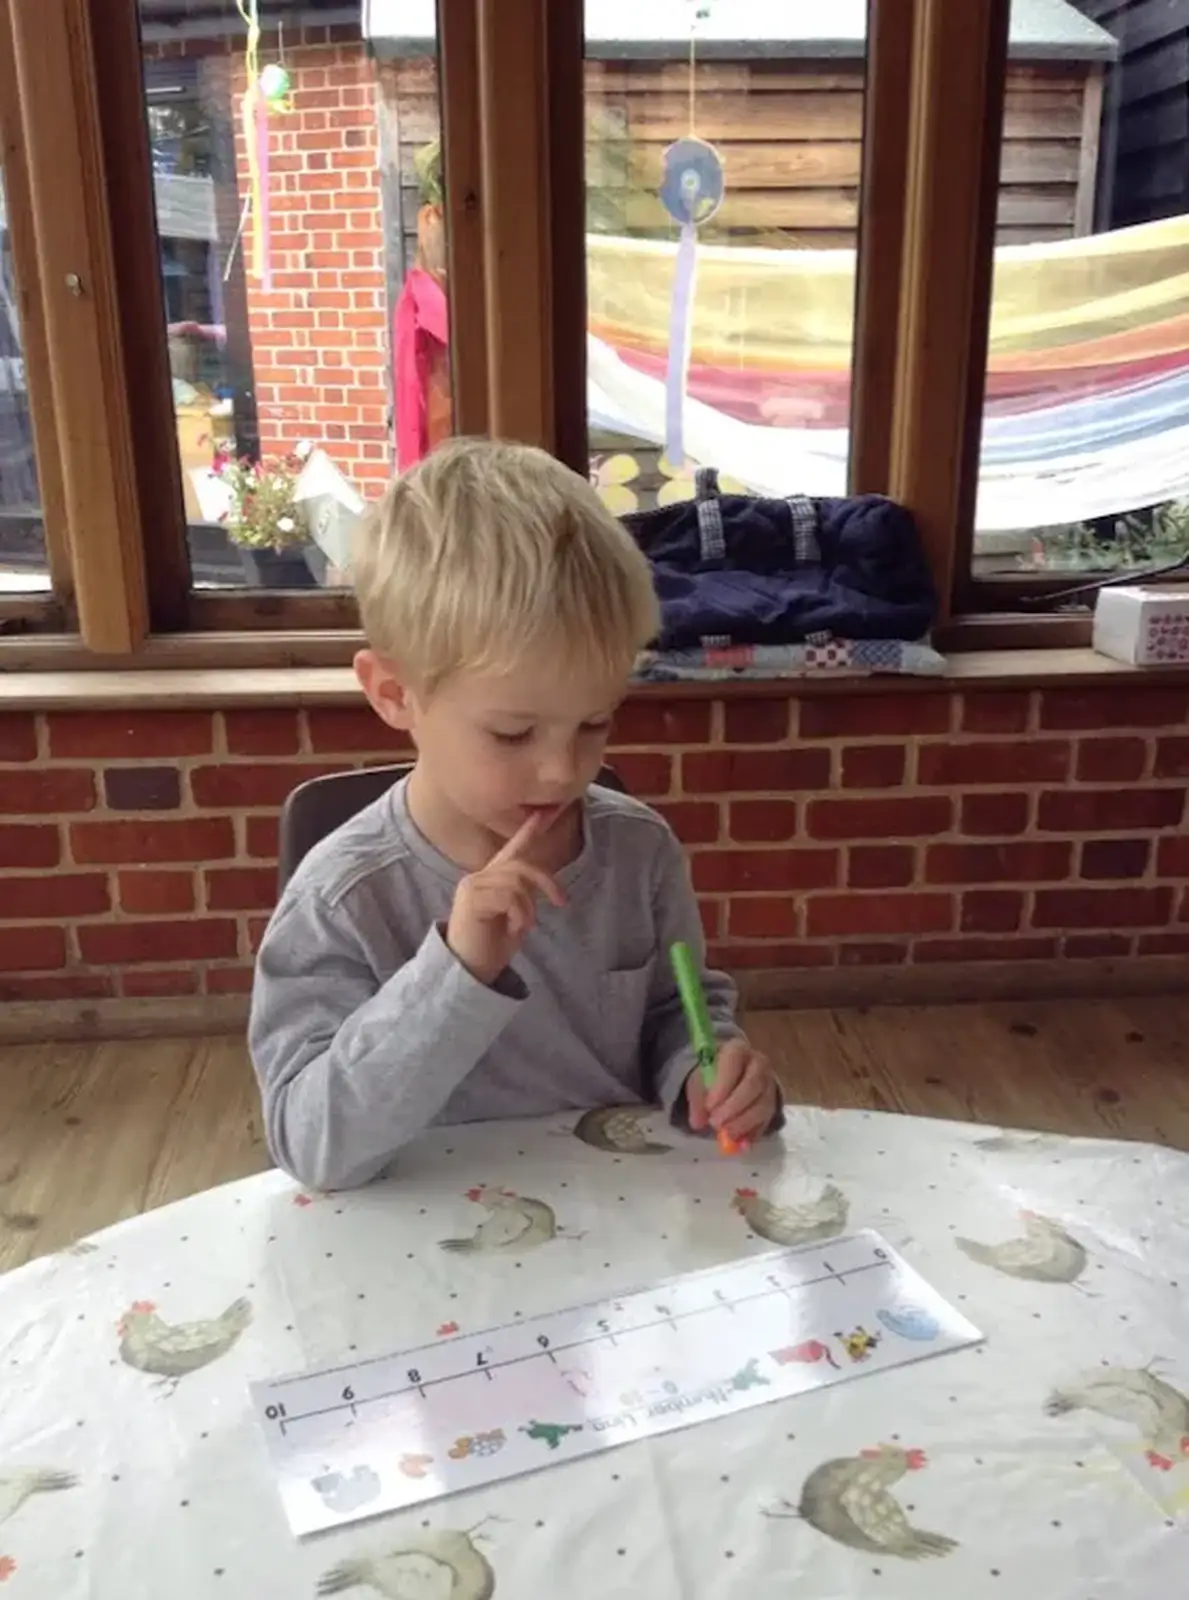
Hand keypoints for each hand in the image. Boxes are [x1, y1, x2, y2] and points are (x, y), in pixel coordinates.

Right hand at [446, 812, 565, 985]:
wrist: (469, 971)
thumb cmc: (491, 947)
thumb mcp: (516, 917)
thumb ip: (524, 896)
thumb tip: (543, 883)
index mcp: (490, 879)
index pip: (511, 849)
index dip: (528, 830)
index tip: (544, 812)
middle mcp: (478, 877)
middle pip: (521, 864)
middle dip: (546, 881)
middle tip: (561, 902)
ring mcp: (473, 886)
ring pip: (517, 880)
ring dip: (529, 907)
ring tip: (523, 926)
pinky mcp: (472, 899)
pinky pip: (510, 895)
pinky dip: (521, 914)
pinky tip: (514, 930)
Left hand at [686, 1038, 777, 1147]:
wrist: (734, 1073)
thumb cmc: (714, 1074)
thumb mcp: (700, 1079)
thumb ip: (697, 1098)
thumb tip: (698, 1122)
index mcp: (737, 1050)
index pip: (733, 1063)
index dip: (722, 1086)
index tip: (709, 1107)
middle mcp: (759, 1063)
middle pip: (752, 1085)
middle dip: (734, 1107)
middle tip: (716, 1124)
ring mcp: (769, 1083)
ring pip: (763, 1104)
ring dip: (744, 1123)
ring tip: (726, 1136)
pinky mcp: (774, 1102)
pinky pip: (768, 1119)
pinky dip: (754, 1133)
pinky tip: (742, 1144)